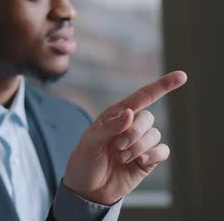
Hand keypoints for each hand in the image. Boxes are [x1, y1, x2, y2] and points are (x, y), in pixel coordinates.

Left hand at [63, 71, 186, 204]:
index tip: (181, 76)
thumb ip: (109, 127)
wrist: (88, 189)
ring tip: (122, 157)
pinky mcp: (148, 159)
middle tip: (117, 146)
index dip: (162, 86)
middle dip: (134, 132)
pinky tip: (138, 162)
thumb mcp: (89, 142)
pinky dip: (152, 156)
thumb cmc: (84, 161)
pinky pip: (163, 151)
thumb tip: (130, 112)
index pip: (141, 97)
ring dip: (139, 146)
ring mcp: (140, 143)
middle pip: (147, 118)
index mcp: (115, 115)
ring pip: (155, 135)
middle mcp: (130, 126)